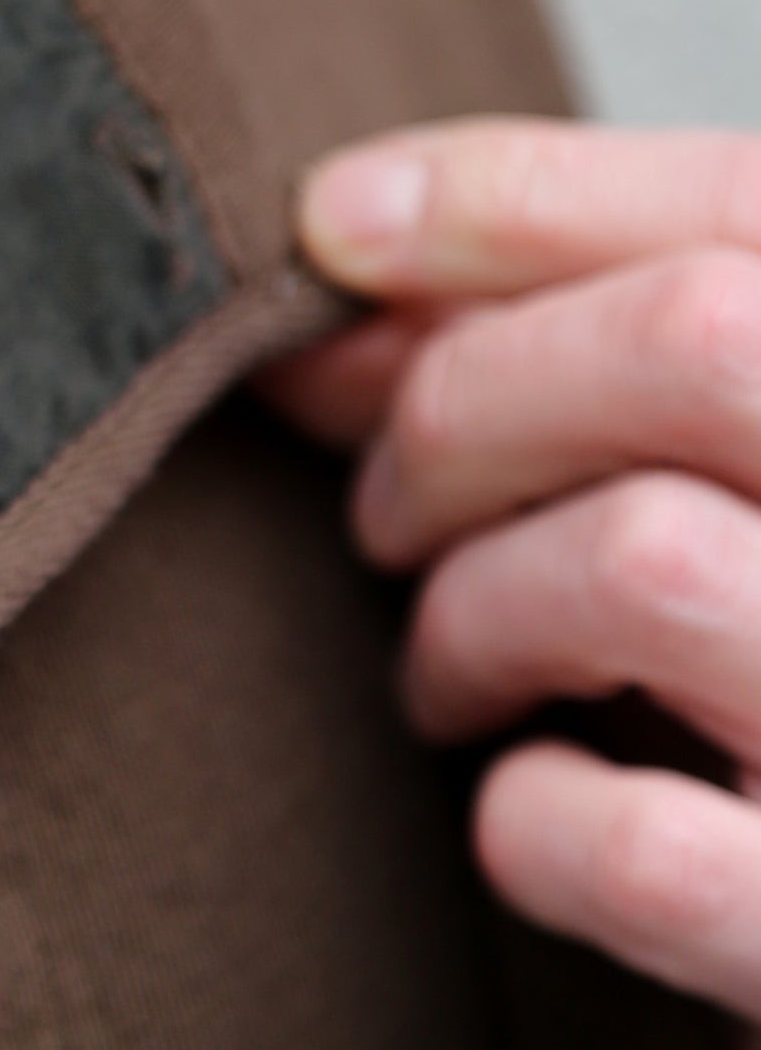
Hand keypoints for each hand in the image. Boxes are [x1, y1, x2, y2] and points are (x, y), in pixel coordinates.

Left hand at [265, 120, 760, 1049]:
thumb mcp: (715, 482)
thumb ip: (560, 352)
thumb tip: (334, 242)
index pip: (745, 207)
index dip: (509, 196)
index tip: (331, 228)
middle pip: (693, 344)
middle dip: (466, 405)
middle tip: (387, 513)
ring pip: (644, 562)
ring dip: (475, 610)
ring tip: (446, 671)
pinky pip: (647, 854)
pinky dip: (536, 826)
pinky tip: (533, 821)